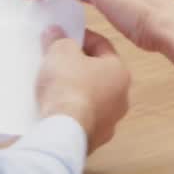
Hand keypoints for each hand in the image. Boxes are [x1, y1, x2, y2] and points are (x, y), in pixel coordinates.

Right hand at [36, 26, 130, 152]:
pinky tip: (53, 108)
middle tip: (57, 59)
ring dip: (74, 91)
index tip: (65, 35)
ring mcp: (108, 122)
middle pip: (97, 74)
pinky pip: (80, 119)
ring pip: (90, 99)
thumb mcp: (61, 52)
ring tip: (52, 85)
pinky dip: (69, 112)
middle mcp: (120, 98)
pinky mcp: (92, 139)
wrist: (62, 131)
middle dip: (77, 65)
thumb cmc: (68, 88)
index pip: (102, 46)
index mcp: (120, 72)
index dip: (81, 37)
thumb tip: (56, 33)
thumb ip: (60, 40)